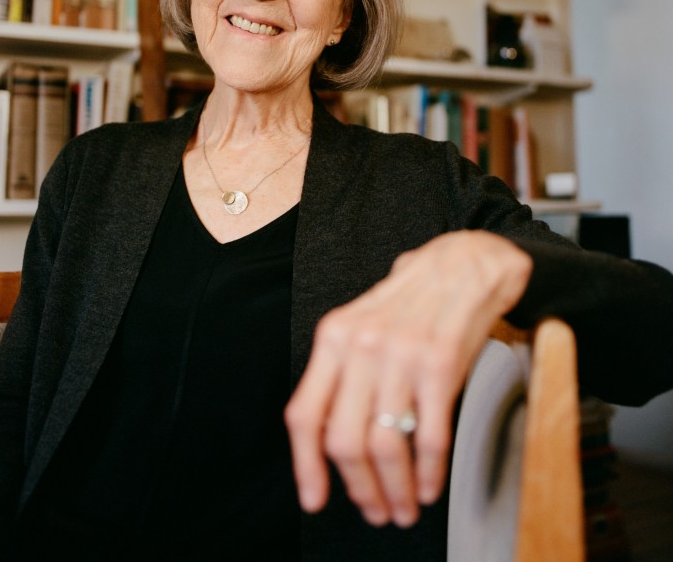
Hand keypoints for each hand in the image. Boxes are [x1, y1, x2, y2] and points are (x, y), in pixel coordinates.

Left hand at [284, 229, 531, 527]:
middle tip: (375, 510)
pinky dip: (428, 471)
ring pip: (386, 443)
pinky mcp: (441, 362)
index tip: (314, 498)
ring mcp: (401, 353)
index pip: (306, 413)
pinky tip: (429, 484)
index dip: (306, 465)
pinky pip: (429, 433)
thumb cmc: (414, 299)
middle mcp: (362, 344)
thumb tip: (333, 441)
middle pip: (344, 439)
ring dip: (395, 488)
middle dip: (359, 488)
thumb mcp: (364, 325)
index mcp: (335, 336)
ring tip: (403, 507)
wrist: (465, 262)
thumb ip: (345, 374)